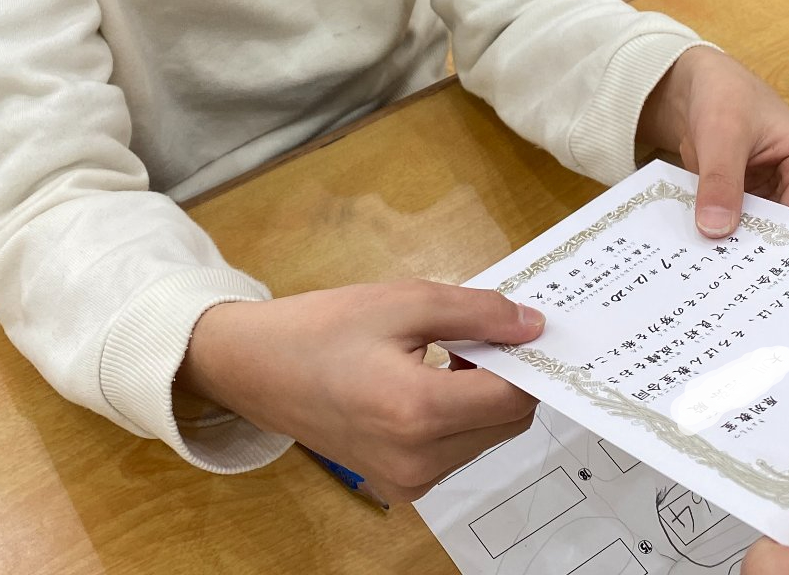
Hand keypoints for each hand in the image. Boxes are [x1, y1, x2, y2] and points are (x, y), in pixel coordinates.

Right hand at [179, 280, 540, 502]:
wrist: (254, 368)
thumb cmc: (322, 328)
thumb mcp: (403, 301)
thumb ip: (477, 313)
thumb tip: (533, 326)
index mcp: (418, 412)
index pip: (513, 396)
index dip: (528, 358)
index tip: (524, 327)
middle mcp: (418, 461)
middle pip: (507, 422)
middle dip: (506, 376)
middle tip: (478, 333)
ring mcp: (408, 482)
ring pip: (486, 438)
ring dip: (482, 397)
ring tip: (444, 355)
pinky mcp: (399, 487)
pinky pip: (456, 451)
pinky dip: (458, 417)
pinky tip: (427, 381)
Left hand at [639, 47, 788, 237]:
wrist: (708, 90)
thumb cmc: (726, 97)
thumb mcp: (719, 133)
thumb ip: (720, 180)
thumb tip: (715, 229)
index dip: (770, 240)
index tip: (733, 256)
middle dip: (758, 245)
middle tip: (718, 258)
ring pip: (777, 238)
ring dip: (744, 242)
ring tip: (711, 248)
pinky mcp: (775, 206)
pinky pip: (760, 233)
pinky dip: (737, 236)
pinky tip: (711, 240)